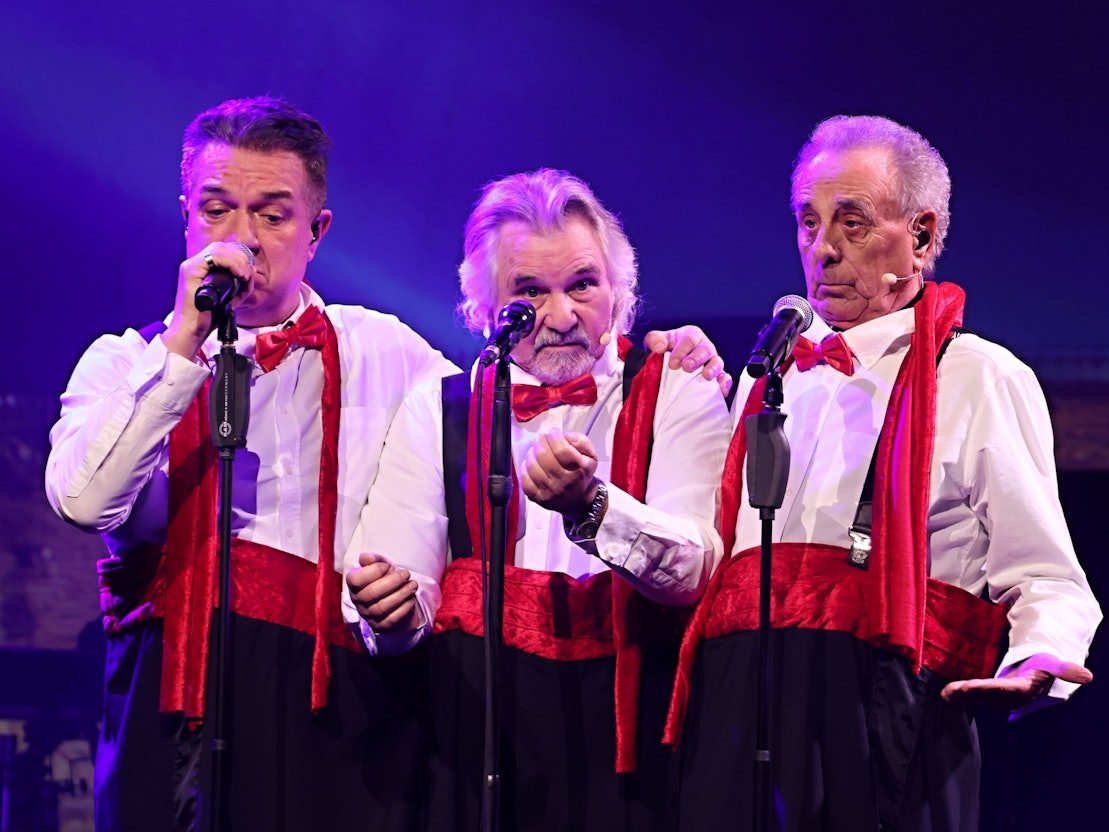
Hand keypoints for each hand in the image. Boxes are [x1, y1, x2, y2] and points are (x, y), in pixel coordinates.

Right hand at [163, 242, 255, 358]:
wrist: (192, 332)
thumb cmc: (208, 318)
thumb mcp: (231, 300)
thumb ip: (242, 287)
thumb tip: (252, 269)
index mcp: (202, 269)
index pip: (222, 250)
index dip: (238, 256)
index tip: (247, 273)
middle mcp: (195, 264)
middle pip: (221, 246)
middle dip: (240, 257)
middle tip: (247, 275)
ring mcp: (191, 267)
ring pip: (218, 248)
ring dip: (237, 260)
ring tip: (244, 276)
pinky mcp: (190, 272)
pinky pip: (213, 256)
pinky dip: (230, 263)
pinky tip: (238, 274)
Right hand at [345, 552, 420, 632]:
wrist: (398, 599)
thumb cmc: (387, 579)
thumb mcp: (383, 566)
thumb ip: (374, 560)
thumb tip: (366, 557)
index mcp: (354, 585)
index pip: (355, 580)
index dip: (372, 571)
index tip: (387, 566)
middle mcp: (358, 602)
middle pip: (371, 593)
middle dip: (392, 582)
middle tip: (406, 574)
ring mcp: (368, 616)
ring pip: (382, 607)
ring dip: (401, 594)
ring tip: (413, 584)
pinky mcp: (381, 627)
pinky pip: (392, 619)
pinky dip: (404, 607)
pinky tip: (412, 598)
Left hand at [521, 428, 598, 517]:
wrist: (578, 499)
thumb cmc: (582, 473)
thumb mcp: (591, 455)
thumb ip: (581, 441)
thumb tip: (565, 436)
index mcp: (578, 469)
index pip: (561, 449)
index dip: (554, 436)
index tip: (554, 432)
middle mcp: (563, 481)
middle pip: (543, 455)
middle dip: (540, 441)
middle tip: (542, 438)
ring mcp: (549, 491)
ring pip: (532, 466)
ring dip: (532, 452)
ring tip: (537, 450)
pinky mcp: (537, 497)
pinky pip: (524, 479)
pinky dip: (525, 467)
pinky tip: (532, 463)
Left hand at [644, 325, 731, 396]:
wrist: (669, 363)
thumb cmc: (665, 349)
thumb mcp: (656, 340)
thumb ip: (655, 339)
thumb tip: (660, 347)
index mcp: (691, 335)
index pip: (689, 340)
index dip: (681, 351)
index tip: (673, 363)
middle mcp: (704, 346)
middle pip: (705, 349)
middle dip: (696, 359)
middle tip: (687, 367)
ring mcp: (712, 361)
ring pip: (717, 362)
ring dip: (713, 369)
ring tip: (706, 376)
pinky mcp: (717, 375)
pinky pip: (725, 377)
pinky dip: (725, 382)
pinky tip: (721, 389)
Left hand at [940, 652, 1093, 711]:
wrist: (1040, 669)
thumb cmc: (1044, 662)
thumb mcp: (1055, 662)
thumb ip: (1066, 669)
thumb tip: (1087, 677)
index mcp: (1027, 689)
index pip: (1005, 690)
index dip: (987, 689)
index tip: (967, 686)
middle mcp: (1013, 697)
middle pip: (988, 696)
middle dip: (969, 694)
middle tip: (948, 691)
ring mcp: (1002, 698)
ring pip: (980, 698)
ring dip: (962, 697)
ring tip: (945, 694)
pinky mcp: (993, 696)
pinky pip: (976, 697)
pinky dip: (962, 696)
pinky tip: (947, 695)